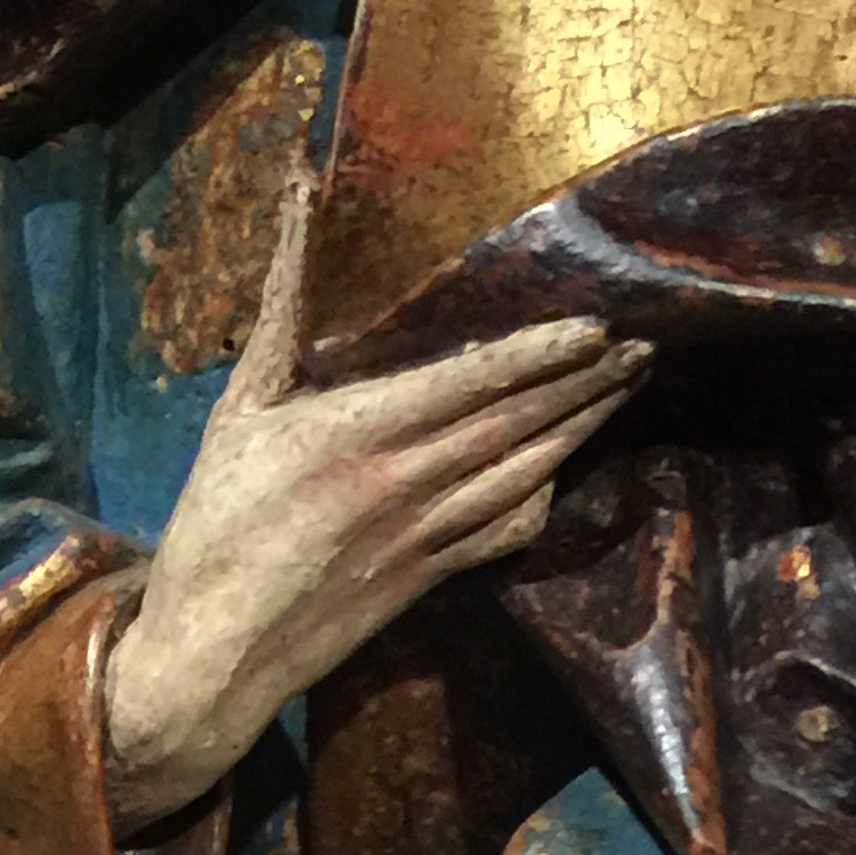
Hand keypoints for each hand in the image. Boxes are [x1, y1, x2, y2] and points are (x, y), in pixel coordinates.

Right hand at [105, 181, 651, 823]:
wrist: (209, 653)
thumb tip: (295, 201)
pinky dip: (539, 500)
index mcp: (354, 434)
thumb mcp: (237, 410)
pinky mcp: (424, 580)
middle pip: (517, 424)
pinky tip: (560, 472)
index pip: (472, 381)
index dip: (543, 352)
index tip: (598, 323)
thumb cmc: (211, 526)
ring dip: (580, 431)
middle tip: (646, 347)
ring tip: (624, 391)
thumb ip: (279, 310)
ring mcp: (422, 537)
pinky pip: (501, 533)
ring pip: (524, 476)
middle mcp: (402, 484)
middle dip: (587, 384)